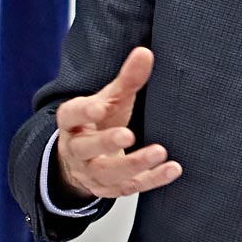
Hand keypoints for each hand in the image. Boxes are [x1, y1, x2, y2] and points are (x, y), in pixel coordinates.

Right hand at [53, 47, 182, 200]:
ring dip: (134, 164)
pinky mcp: (110, 189)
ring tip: (159, 152)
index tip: (99, 108)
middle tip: (128, 135)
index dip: (82, 112)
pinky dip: (152, 180)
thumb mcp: (109, 99)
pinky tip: (171, 169)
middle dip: (106, 142)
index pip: (70, 116)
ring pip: (107, 173)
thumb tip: (145, 53)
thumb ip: (127, 79)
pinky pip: (130, 188)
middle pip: (86, 148)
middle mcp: (78, 150)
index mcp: (72, 123)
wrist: (85, 160)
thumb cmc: (100, 122)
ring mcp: (91, 173)